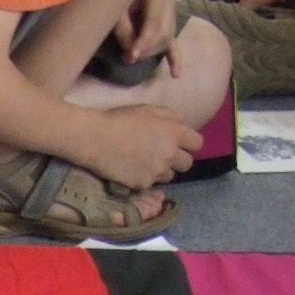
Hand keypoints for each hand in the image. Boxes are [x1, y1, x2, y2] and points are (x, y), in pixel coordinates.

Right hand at [82, 105, 199, 187]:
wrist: (96, 140)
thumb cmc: (120, 120)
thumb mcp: (148, 110)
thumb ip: (169, 117)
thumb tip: (180, 124)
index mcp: (174, 133)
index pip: (197, 144)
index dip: (189, 144)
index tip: (179, 143)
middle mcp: (170, 154)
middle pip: (187, 164)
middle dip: (178, 160)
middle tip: (163, 156)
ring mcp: (157, 171)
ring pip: (169, 176)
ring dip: (162, 170)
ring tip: (146, 164)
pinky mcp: (143, 184)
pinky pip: (151, 184)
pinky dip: (145, 178)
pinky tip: (133, 171)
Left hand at [116, 0, 181, 68]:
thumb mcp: (118, 9)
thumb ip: (123, 29)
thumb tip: (131, 54)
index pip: (154, 23)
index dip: (143, 42)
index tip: (132, 57)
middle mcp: (168, 6)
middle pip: (163, 34)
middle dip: (146, 50)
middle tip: (127, 57)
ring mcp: (171, 16)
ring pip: (167, 40)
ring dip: (150, 53)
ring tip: (133, 55)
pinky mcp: (169, 27)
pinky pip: (174, 44)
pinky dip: (174, 60)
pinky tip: (176, 75)